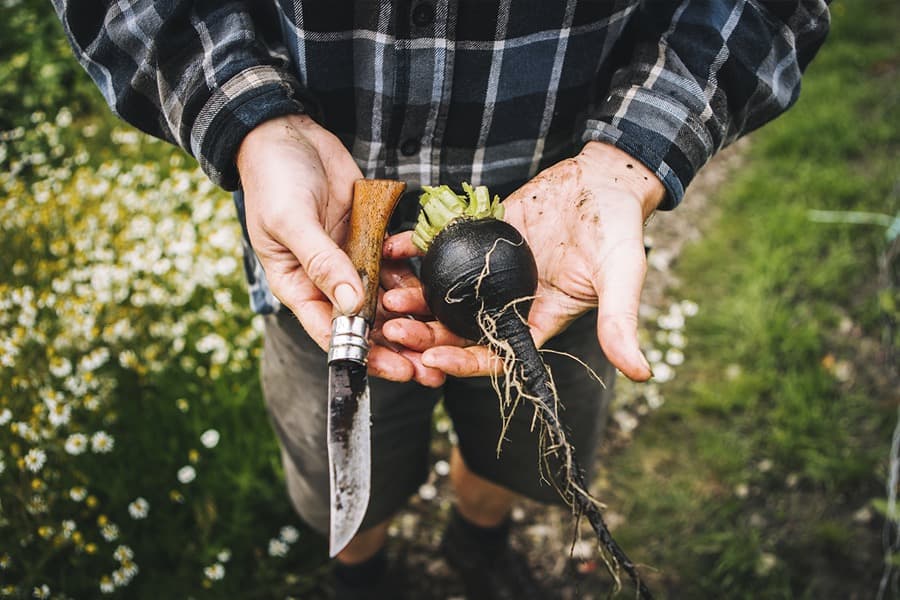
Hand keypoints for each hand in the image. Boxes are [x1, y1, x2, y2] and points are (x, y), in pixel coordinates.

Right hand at [236, 114, 443, 384]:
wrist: (286, 133)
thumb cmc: (273, 178)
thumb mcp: (291, 221)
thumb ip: (323, 262)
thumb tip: (353, 306)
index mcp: (298, 286)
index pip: (333, 332)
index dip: (366, 355)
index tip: (398, 371)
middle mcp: (327, 280)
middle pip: (366, 324)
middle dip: (398, 347)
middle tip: (433, 368)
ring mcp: (351, 258)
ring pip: (385, 298)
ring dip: (412, 318)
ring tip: (444, 339)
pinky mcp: (369, 236)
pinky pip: (395, 262)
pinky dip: (412, 276)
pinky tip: (436, 292)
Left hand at [381, 141, 663, 380]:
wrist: (604, 179)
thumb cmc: (618, 228)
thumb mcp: (623, 274)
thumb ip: (621, 321)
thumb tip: (641, 372)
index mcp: (539, 319)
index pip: (497, 353)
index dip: (465, 361)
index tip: (434, 360)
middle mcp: (508, 301)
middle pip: (459, 329)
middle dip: (426, 336)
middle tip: (393, 331)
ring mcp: (489, 272)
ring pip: (444, 296)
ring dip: (416, 300)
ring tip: (388, 298)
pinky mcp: (478, 240)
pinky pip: (442, 253)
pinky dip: (418, 254)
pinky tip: (394, 251)